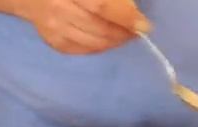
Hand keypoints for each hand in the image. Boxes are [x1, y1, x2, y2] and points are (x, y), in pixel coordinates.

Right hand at [20, 0, 150, 53]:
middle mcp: (57, 9)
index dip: (125, 17)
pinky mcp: (53, 41)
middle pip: (99, 28)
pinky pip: (84, 49)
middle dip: (124, 32)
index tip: (144, 25)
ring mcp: (53, 28)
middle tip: (138, 30)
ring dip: (116, 41)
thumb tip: (132, 11)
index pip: (101, 6)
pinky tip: (109, 40)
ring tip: (127, 35)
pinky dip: (101, 46)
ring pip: (93, 42)